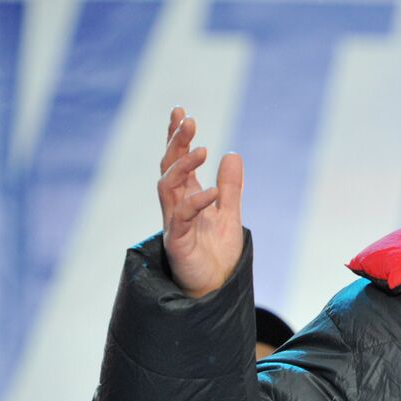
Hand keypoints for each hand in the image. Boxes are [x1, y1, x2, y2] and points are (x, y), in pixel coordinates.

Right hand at [158, 107, 243, 297]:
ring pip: (168, 188)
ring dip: (182, 166)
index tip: (180, 113)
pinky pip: (182, 218)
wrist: (216, 287)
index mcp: (187, 197)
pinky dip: (197, 203)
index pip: (178, 162)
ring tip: (202, 149)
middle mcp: (176, 207)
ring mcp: (174, 223)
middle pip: (168, 168)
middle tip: (187, 120)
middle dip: (175, 143)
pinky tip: (212, 192)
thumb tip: (232, 154)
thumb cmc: (217, 253)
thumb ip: (230, 187)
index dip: (177, 138)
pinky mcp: (178, 242)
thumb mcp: (230, 213)